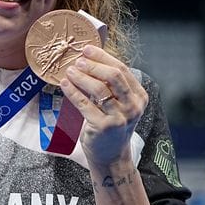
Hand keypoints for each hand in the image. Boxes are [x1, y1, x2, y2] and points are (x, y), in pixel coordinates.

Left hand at [60, 45, 147, 165]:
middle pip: (114, 76)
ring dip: (81, 77)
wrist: (111, 155)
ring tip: (69, 71)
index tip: (87, 49)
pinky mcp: (103, 127)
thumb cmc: (112, 125)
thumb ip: (110, 85)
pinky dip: (73, 92)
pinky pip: (85, 104)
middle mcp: (133, 106)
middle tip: (78, 60)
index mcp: (139, 96)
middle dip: (94, 65)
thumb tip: (89, 59)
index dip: (103, 57)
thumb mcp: (118, 103)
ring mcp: (119, 117)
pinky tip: (64, 84)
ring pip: (99, 89)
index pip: (122, 69)